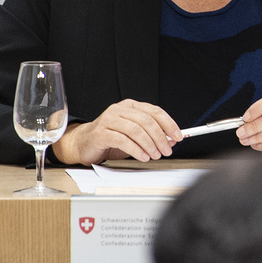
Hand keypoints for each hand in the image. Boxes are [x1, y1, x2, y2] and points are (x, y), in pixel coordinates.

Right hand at [52, 99, 179, 164]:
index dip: (169, 124)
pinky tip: (143, 157)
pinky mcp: (101, 133)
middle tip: (167, 150)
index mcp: (130, 106)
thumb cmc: (110, 138)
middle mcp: (119, 110)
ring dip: (149, 145)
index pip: (155, 111)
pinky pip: (124, 141)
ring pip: (136, 130)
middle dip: (160, 137)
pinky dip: (137, 150)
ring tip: (155, 155)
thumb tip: (171, 140)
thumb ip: (152, 135)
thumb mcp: (134, 135)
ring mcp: (109, 120)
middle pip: (147, 121)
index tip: (178, 136)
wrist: (83, 144)